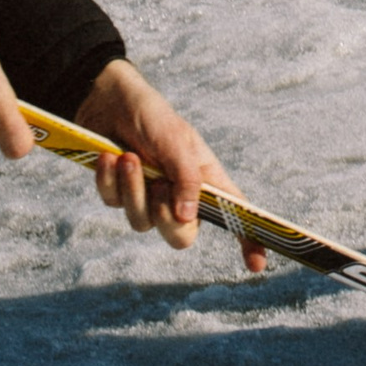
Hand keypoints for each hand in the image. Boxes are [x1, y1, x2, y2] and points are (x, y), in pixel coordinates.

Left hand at [74, 60, 269, 270]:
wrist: (108, 99)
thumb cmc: (151, 115)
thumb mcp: (175, 140)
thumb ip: (186, 177)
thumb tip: (187, 217)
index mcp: (204, 179)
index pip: (232, 215)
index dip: (248, 241)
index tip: (257, 265)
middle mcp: (178, 194)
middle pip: (180, 236)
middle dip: (164, 216)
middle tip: (158, 185)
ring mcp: (148, 196)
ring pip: (141, 222)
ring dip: (133, 189)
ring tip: (128, 158)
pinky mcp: (119, 193)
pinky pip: (113, 203)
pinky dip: (110, 180)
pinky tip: (108, 157)